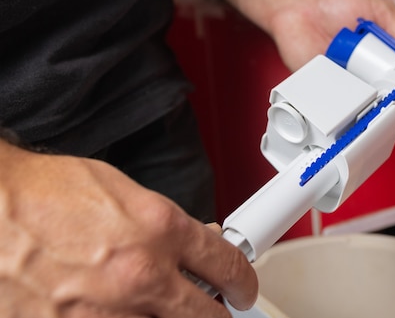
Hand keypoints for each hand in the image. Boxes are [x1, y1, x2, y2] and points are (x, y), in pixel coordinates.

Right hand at [0, 141, 256, 317]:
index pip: (226, 264)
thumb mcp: (122, 191)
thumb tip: (195, 240)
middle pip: (210, 316)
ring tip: (161, 306)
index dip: (244, 280)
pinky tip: (120, 311)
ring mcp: (108, 314)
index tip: (243, 287)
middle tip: (219, 308)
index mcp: (160, 229)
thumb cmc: (47, 193)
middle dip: (220, 313)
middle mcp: (141, 275)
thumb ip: (164, 223)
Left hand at [266, 0, 394, 129]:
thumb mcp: (376, 9)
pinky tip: (369, 121)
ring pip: (376, 109)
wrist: (297, 6)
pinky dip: (356, 118)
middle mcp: (373, 73)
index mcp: (388, 54)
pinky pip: (346, 110)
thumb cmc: (335, 4)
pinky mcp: (330, 92)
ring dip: (391, 118)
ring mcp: (353, 85)